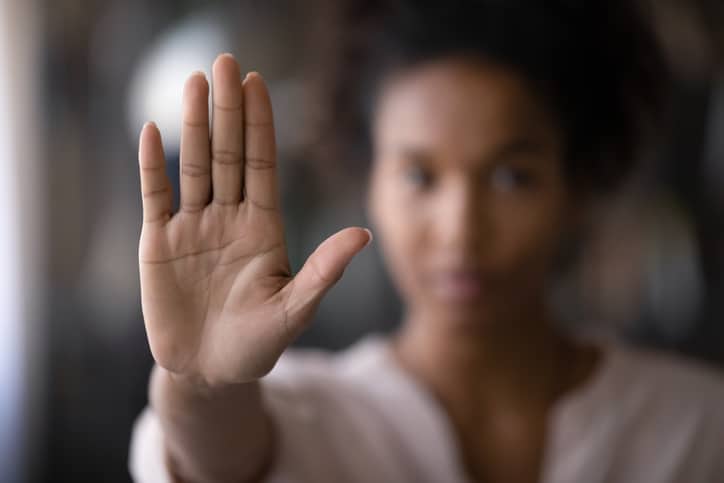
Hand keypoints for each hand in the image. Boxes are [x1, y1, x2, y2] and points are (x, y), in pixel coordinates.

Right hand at [137, 53, 370, 387]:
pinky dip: (152, 165)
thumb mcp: (295, 309)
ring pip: (193, 166)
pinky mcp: (159, 245)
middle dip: (228, 109)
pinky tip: (153, 130)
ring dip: (192, 125)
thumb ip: (324, 270)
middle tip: (226, 61)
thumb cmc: (258, 344)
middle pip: (228, 154)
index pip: (262, 164)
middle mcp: (229, 218)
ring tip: (193, 81)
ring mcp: (193, 228)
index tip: (259, 83)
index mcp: (263, 228)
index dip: (261, 124)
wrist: (209, 372)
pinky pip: (155, 196)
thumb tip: (365, 233)